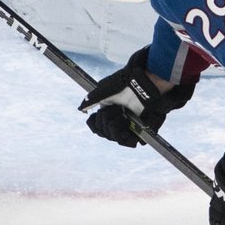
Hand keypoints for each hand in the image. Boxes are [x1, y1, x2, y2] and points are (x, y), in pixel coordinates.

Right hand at [80, 46, 195, 145]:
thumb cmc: (126, 82)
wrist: (143, 82)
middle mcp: (120, 119)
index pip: (98, 128)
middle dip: (107, 122)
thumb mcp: (104, 89)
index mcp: (110, 111)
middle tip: (116, 109)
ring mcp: (130, 125)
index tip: (97, 115)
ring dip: (115, 127)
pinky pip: (131, 142)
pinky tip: (126, 124)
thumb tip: (81, 109)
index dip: (96, 125)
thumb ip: (92, 99)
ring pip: (116, 139)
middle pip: (106, 134)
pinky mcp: (141, 129)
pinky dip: (126, 136)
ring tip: (123, 115)